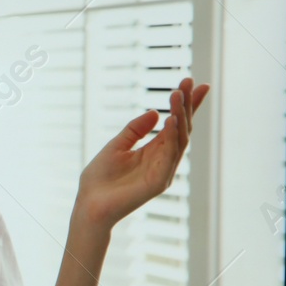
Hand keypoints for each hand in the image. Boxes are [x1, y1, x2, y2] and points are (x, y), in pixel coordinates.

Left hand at [75, 77, 209, 229]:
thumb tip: (156, 111)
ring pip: (179, 139)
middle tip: (189, 81)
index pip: (175, 124)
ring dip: (180, 116)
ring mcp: (163, 171)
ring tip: (178, 94)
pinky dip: (172, 137)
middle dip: (187, 105)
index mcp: (154, 151)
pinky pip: (169, 157)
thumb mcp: (116, 146)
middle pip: (181, 128)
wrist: (88, 205)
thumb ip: (135, 129)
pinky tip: (171, 120)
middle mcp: (163, 160)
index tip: (196, 84)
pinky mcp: (158, 182)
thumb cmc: (99, 179)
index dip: (187, 105)